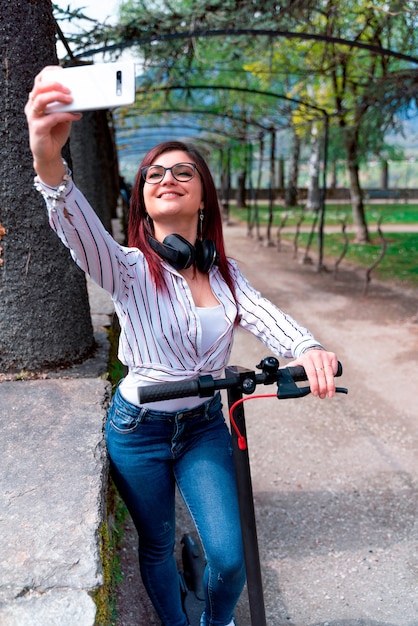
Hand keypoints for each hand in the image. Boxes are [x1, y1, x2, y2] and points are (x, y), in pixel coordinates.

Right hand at [25, 66, 81, 184]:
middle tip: (69, 89)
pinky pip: (51, 117)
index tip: (61, 71)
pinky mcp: (37, 128)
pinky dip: (65, 115)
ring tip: (71, 100)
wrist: (49, 153)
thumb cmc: (55, 133)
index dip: (49, 73)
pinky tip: (76, 116)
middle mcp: (32, 106)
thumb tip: (78, 95)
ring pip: (41, 99)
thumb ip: (66, 106)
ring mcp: (33, 117)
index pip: (39, 81)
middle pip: (39, 87)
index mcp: (37, 100)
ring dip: (57, 97)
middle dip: (55, 84)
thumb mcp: (63, 116)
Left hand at [287, 349, 337, 398]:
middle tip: (322, 396)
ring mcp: (325, 355)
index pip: (311, 374)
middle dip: (323, 387)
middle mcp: (316, 356)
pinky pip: (334, 369)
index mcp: (306, 359)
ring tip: (330, 394)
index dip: (314, 384)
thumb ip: (288, 370)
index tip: (315, 393)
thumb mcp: (296, 364)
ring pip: (329, 372)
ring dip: (330, 385)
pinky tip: (331, 384)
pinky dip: (334, 377)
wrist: (312, 349)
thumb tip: (277, 377)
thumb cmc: (304, 361)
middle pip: (321, 374)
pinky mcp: (332, 355)